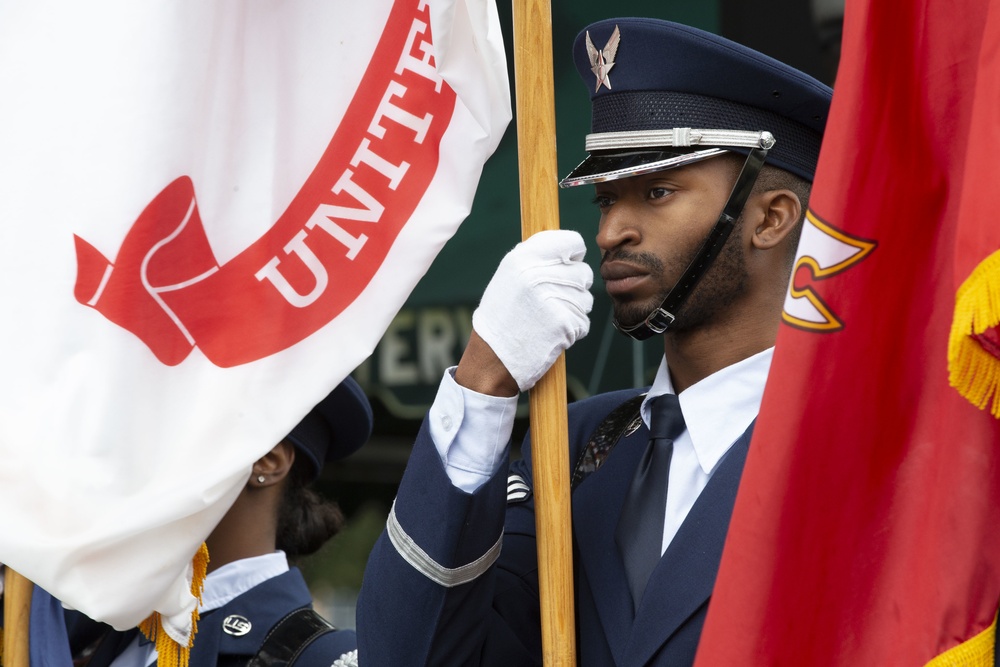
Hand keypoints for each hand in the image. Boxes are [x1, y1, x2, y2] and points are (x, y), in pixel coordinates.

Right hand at [470, 229, 592, 392]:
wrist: (492, 359)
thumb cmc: (501, 317)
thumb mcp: (508, 277)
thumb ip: (536, 258)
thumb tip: (568, 248)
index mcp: (522, 258)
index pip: (571, 242)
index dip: (573, 255)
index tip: (567, 265)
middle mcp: (537, 274)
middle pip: (583, 273)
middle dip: (574, 288)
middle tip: (553, 302)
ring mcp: (552, 298)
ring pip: (586, 299)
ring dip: (574, 311)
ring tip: (548, 319)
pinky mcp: (563, 323)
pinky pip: (583, 322)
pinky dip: (572, 331)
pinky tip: (551, 334)